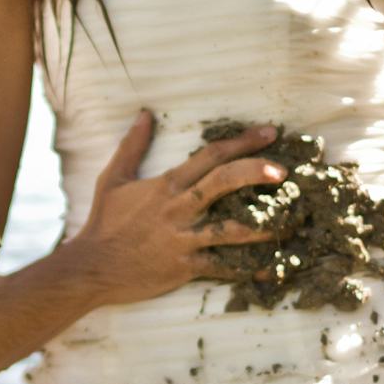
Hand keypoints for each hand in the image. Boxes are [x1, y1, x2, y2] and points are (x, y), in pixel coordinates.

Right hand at [68, 112, 284, 305]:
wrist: (91, 267)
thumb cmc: (103, 223)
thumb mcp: (113, 179)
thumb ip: (132, 146)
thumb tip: (145, 114)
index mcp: (167, 185)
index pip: (210, 155)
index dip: (242, 142)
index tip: (269, 133)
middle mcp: (179, 208)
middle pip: (223, 182)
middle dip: (256, 172)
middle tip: (284, 170)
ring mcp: (184, 238)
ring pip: (231, 228)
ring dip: (264, 224)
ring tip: (291, 222)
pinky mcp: (185, 266)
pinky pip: (223, 266)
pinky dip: (248, 268)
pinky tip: (270, 268)